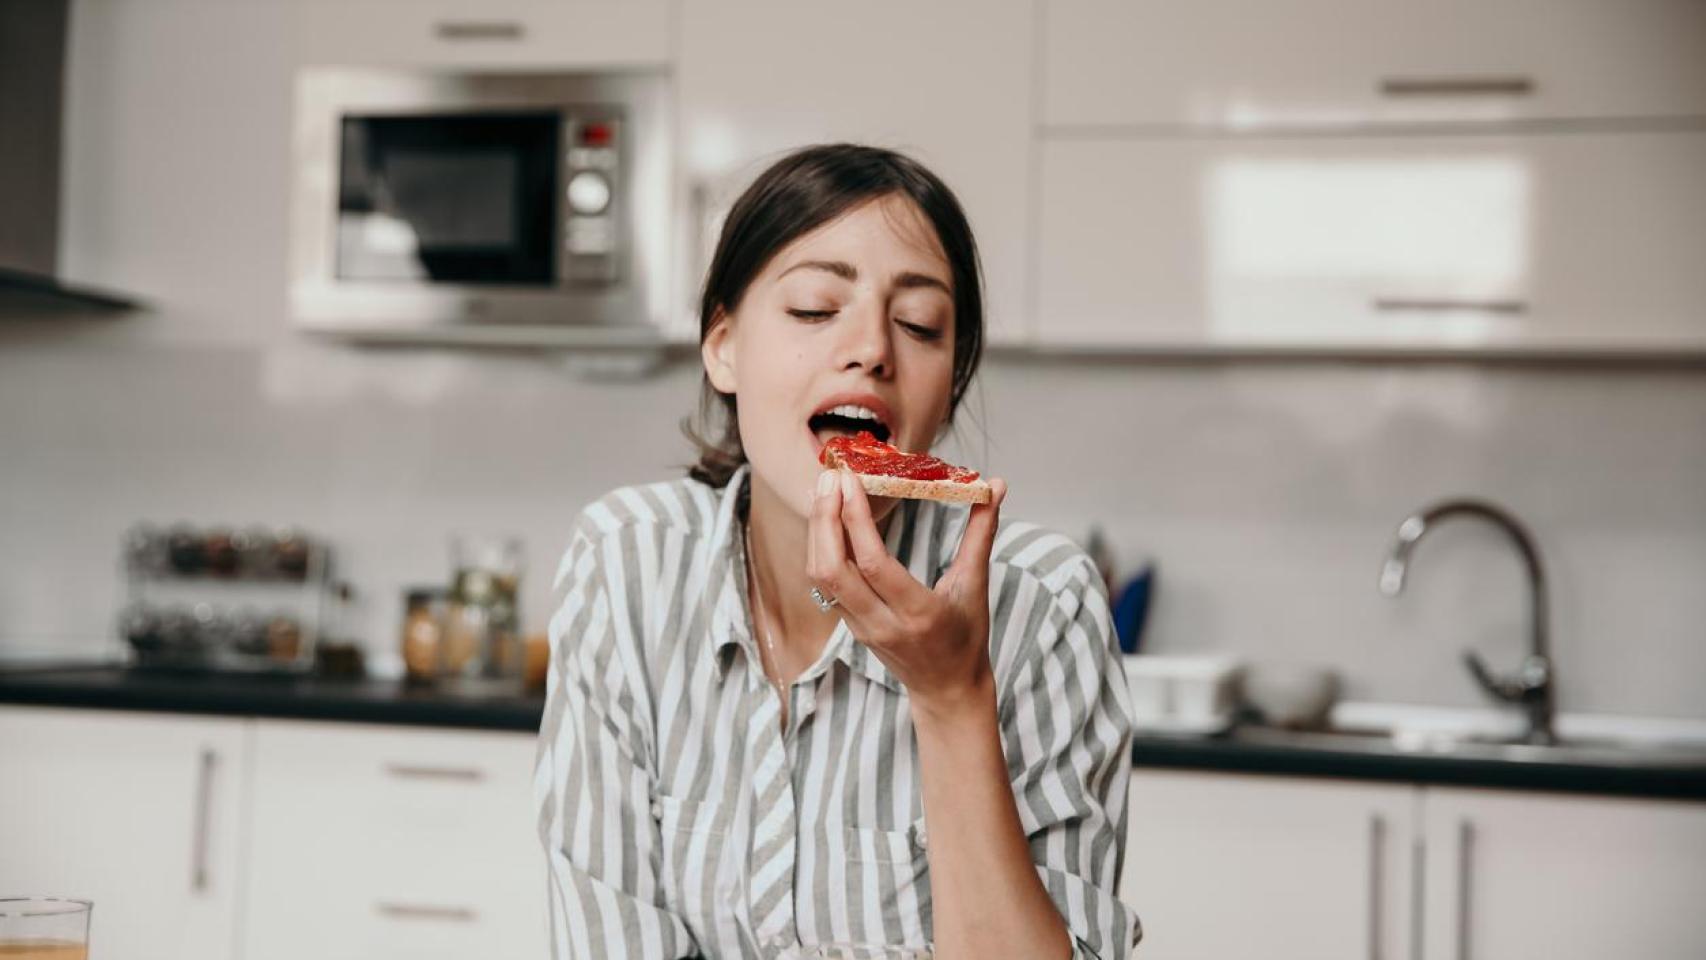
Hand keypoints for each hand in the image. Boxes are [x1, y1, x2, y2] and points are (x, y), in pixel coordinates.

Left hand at [806, 467, 1008, 719]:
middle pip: (834, 570)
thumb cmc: (966, 637)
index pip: (874, 564)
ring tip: (824, 491)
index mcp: (918, 613)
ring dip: (817, 531)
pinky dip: (819, 548)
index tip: (850, 480)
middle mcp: (882, 623)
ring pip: (821, 578)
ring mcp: (860, 627)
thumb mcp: (976, 585)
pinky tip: (825, 519)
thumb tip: (995, 485)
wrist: (946, 689)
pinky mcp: (849, 626)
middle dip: (826, 520)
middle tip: (830, 477)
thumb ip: (981, 532)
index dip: (856, 520)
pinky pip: (823, 585)